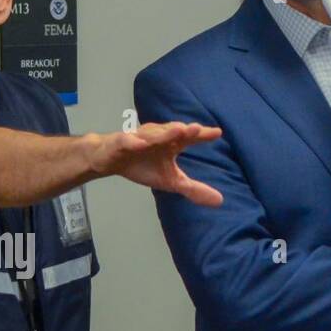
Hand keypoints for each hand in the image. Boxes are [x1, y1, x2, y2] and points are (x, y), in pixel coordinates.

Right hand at [89, 122, 222, 205]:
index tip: (217, 133)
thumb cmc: (142, 165)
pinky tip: (141, 144)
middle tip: (196, 129)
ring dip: (163, 132)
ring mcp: (138, 138)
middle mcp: (157, 136)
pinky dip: (133, 141)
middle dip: (183, 130)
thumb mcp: (170, 181)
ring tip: (177, 130)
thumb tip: (220, 201)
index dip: (202, 135)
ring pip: (152, 134)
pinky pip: (127, 141)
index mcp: (170, 143)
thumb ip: (193, 189)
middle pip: (172, 132)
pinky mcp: (120, 142)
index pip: (189, 137)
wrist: (109, 161)